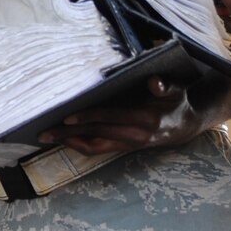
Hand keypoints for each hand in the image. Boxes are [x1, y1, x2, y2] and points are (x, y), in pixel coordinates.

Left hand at [37, 76, 203, 155]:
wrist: (186, 127)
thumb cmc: (176, 102)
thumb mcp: (175, 90)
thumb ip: (164, 86)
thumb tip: (154, 81)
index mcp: (145, 119)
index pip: (110, 118)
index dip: (88, 117)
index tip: (67, 117)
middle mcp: (134, 135)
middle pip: (96, 134)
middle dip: (69, 133)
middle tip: (44, 132)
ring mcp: (128, 144)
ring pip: (94, 146)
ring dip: (69, 142)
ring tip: (47, 138)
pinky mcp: (124, 148)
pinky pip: (98, 149)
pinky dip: (79, 145)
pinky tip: (64, 140)